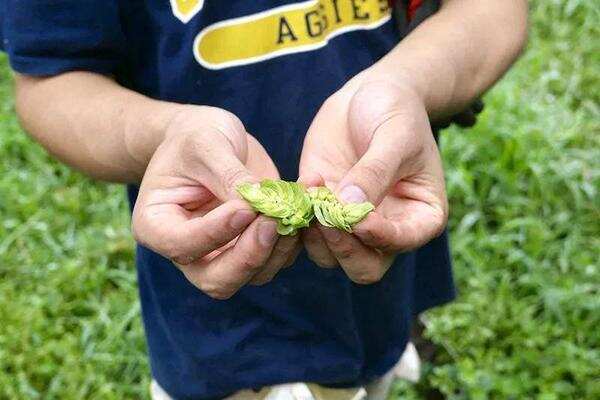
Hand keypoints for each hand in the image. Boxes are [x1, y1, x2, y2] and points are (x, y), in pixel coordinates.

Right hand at [132, 106, 300, 298]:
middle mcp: (189, 251)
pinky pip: (277, 257)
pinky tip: (306, 204)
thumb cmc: (196, 136)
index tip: (243, 208)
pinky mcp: (253, 247)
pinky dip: (295, 237)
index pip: (182, 245)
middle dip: (250, 256)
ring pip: (254, 275)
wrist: (210, 138)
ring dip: (279, 248)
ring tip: (297, 207)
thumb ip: (228, 175)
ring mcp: (222, 254)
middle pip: (218, 279)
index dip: (215, 233)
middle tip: (271, 222)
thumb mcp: (206, 144)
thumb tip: (258, 205)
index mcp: (157, 226)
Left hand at [299, 75, 447, 283]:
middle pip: (364, 267)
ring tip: (312, 194)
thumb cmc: (396, 111)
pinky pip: (305, 230)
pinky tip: (306, 181)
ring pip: (329, 256)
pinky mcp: (320, 208)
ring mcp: (350, 222)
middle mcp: (385, 228)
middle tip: (326, 220)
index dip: (380, 236)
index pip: (401, 243)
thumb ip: (375, 172)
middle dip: (343, 250)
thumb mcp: (395, 136)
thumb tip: (350, 207)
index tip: (360, 217)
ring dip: (315, 234)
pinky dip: (299, 214)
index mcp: (419, 216)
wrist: (368, 94)